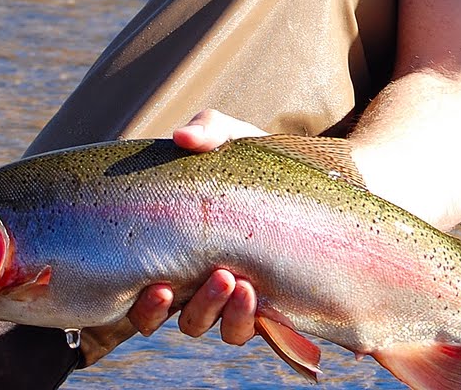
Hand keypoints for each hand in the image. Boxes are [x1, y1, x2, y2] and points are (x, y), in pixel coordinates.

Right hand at [124, 109, 266, 341]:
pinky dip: (246, 318)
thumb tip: (183, 136)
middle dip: (171, 309)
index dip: (142, 302)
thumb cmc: (259, 161)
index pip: (143, 292)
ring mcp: (233, 297)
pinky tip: (255, 290)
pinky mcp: (268, 305)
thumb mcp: (232, 139)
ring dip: (215, 311)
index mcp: (176, 252)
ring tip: (233, 281)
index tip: (156, 284)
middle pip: (168, 319)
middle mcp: (198, 282)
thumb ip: (207, 132)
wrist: (318, 176)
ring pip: (208, 326)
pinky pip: (248, 330)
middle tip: (186, 283)